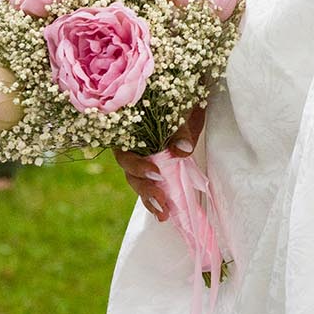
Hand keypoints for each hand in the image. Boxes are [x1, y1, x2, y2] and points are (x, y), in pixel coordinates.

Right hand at [116, 106, 204, 222]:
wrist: (190, 100)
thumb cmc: (180, 100)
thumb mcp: (180, 111)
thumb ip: (180, 130)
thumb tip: (182, 150)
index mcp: (129, 130)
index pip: (124, 152)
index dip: (137, 166)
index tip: (156, 173)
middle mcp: (132, 147)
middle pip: (130, 173)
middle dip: (145, 188)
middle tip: (161, 200)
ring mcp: (143, 159)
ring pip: (139, 183)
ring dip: (150, 199)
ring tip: (164, 213)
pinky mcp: (156, 169)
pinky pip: (152, 186)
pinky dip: (158, 200)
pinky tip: (165, 214)